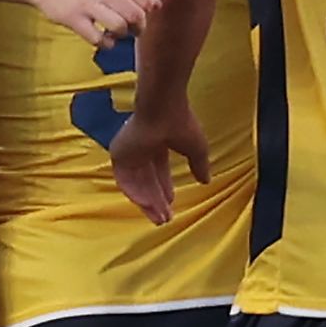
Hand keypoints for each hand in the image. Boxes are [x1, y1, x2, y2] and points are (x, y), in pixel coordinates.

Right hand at [29, 0, 158, 48]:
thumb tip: (155, 1)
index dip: (149, 12)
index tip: (143, 15)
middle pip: (137, 15)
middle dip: (139, 27)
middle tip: (132, 29)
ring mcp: (87, 2)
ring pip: (120, 26)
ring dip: (122, 35)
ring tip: (115, 33)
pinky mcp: (72, 18)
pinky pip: (98, 39)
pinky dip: (105, 43)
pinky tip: (101, 38)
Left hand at [110, 99, 209, 224]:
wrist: (162, 108)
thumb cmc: (181, 122)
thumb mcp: (197, 149)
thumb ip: (199, 165)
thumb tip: (206, 181)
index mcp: (157, 142)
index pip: (158, 169)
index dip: (164, 187)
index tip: (172, 202)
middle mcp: (141, 148)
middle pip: (147, 180)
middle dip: (157, 200)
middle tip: (165, 218)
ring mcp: (129, 151)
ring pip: (137, 183)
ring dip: (148, 202)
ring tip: (159, 218)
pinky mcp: (119, 154)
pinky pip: (125, 180)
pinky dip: (136, 194)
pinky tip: (148, 206)